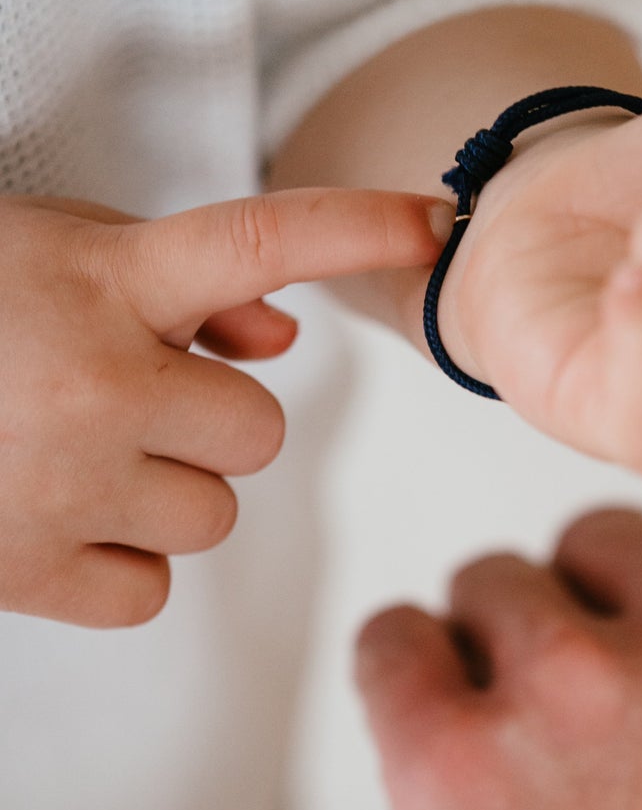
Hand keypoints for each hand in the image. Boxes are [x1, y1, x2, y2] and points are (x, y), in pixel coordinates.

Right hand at [0, 188, 446, 625]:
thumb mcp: (48, 254)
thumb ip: (176, 287)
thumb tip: (279, 339)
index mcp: (99, 278)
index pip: (258, 239)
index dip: (355, 226)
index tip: (434, 221)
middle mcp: (96, 381)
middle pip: (258, 434)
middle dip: (207, 421)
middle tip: (121, 401)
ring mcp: (63, 484)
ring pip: (211, 514)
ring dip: (162, 490)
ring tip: (65, 454)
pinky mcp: (28, 571)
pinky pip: (150, 588)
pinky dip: (118, 564)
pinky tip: (51, 517)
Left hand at [357, 471, 641, 809]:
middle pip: (597, 539)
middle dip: (594, 623)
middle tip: (601, 739)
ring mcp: (576, 688)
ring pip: (489, 586)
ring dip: (498, 663)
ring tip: (535, 781)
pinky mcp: (450, 760)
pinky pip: (391, 639)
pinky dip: (409, 687)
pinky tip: (451, 763)